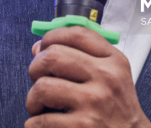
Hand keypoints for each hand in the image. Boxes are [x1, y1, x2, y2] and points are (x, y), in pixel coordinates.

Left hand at [26, 26, 150, 127]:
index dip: (52, 36)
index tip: (43, 46)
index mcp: (113, 61)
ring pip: (42, 87)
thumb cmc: (117, 111)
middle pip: (53, 55)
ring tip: (40, 107)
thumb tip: (38, 49)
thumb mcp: (113, 77)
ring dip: (33, 99)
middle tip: (37, 79)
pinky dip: (35, 124)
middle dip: (36, 67)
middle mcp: (105, 78)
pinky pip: (40, 120)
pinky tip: (45, 125)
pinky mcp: (81, 127)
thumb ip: (81, 58)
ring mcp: (94, 102)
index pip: (77, 33)